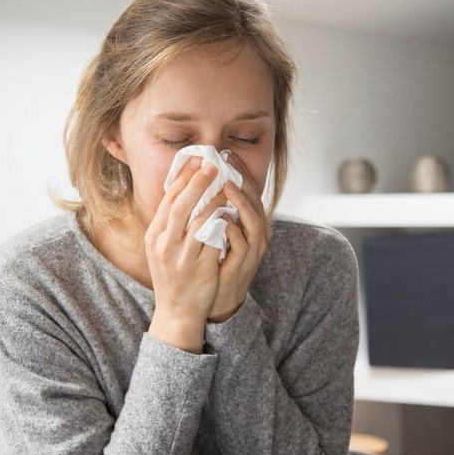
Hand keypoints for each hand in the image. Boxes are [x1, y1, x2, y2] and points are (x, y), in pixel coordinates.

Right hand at [146, 156, 225, 351]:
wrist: (177, 312)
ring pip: (199, 221)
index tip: (196, 160)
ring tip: (226, 187)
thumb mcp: (162, 248)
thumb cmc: (173, 277)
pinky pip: (214, 240)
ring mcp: (182, 257)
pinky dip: (223, 223)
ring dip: (214, 201)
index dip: (182, 178)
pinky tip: (232, 212)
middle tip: (213, 165)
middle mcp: (165, 245)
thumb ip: (170, 224)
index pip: (168, 200)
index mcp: (154, 236)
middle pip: (181, 206)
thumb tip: (184, 191)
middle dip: (197, 182)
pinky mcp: (201, 268)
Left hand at [209, 154, 271, 322]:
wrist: (212, 300)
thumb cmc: (212, 263)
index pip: (248, 192)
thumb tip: (198, 182)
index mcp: (248, 224)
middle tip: (228, 164)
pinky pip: (242, 246)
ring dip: (241, 204)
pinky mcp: (242, 267)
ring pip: (254, 223)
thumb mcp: (214, 232)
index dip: (240, 172)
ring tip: (227, 187)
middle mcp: (255, 236)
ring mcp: (251, 252)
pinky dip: (233, 231)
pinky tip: (221, 219)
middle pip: (256, 203)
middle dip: (243, 182)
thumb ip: (212, 210)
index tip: (226, 154)